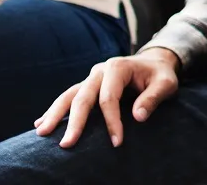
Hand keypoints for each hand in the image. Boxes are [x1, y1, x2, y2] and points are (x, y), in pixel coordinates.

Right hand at [36, 48, 181, 147]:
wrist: (154, 63)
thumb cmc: (160, 75)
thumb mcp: (166, 83)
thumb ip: (154, 97)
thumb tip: (138, 117)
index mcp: (117, 67)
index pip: (109, 98)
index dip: (111, 121)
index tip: (117, 141)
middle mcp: (99, 71)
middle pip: (82, 98)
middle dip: (74, 122)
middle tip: (66, 144)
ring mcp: (90, 78)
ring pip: (68, 96)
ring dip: (54, 115)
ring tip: (42, 133)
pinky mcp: (86, 86)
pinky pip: (68, 98)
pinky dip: (55, 110)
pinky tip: (40, 124)